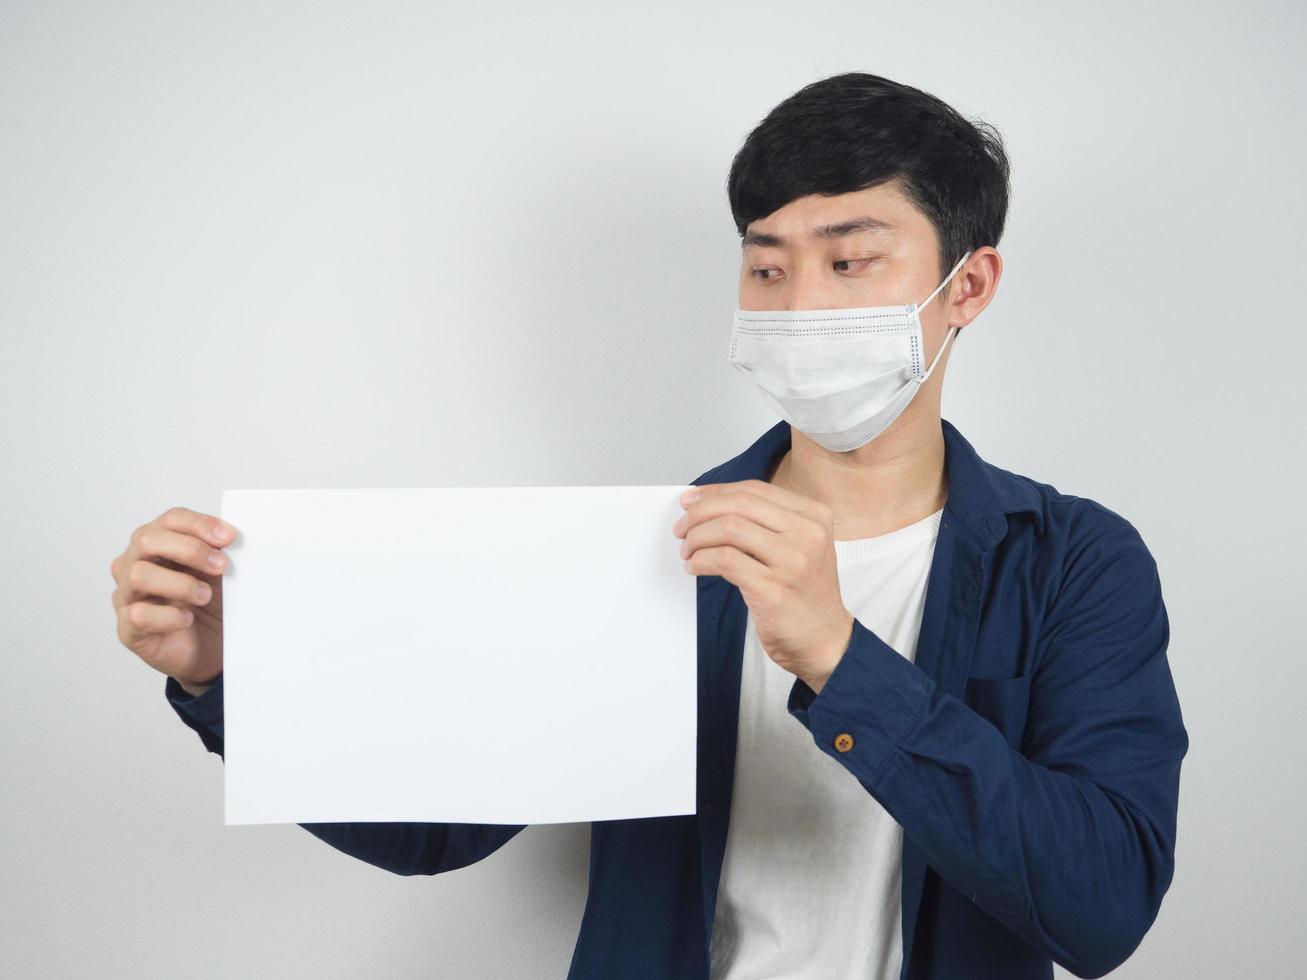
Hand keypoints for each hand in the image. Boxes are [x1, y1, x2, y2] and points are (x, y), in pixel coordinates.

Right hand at [110, 506, 238, 693]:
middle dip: (190, 549)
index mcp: (159, 544)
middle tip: (221, 567)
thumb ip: (220, 551)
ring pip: (138, 574)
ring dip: (180, 583)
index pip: (170, 519)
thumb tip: (233, 536)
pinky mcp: (128, 629)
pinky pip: (139, 615)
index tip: (228, 537)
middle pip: (147, 539)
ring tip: (205, 596)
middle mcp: (135, 564)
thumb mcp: (219, 573)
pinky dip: (170, 616)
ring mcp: (127, 597)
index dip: (199, 524)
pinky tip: (187, 620)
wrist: (210, 650)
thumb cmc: (210, 606)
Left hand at [672, 480, 853, 691]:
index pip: (754, 490)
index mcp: (814, 515)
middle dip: (700, 513)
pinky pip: (725, 560)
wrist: (826, 641)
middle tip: (681, 527)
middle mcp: (808, 533)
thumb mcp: (799, 546)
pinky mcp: (774, 589)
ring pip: (729, 528)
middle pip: (739, 504)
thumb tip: (708, 504)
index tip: (691, 501)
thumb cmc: (804, 593)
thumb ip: (765, 523)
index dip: (715, 492)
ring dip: (697, 538)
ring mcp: (793, 561)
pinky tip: (695, 567)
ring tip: (688, 551)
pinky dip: (701, 560)